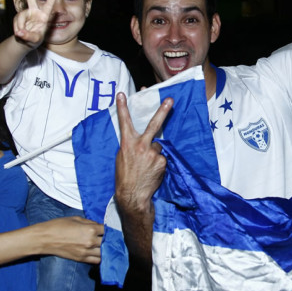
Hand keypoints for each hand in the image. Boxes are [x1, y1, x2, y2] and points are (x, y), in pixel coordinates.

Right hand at [13, 0, 56, 48]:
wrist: (26, 41)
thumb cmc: (35, 39)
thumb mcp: (34, 40)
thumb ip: (28, 36)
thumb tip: (19, 33)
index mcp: (43, 16)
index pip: (48, 6)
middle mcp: (34, 12)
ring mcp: (26, 13)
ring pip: (20, 17)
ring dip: (20, 27)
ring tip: (22, 34)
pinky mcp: (19, 16)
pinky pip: (16, 21)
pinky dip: (16, 28)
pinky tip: (19, 32)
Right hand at [39, 216, 103, 263]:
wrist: (45, 238)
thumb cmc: (59, 225)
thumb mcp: (76, 218)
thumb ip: (89, 222)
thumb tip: (97, 225)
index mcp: (90, 229)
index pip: (106, 230)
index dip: (106, 228)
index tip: (105, 228)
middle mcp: (90, 242)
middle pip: (107, 241)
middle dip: (107, 238)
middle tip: (104, 236)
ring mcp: (86, 252)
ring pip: (103, 253)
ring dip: (104, 248)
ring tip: (101, 245)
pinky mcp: (81, 259)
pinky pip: (96, 261)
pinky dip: (99, 257)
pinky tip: (97, 252)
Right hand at [114, 92, 173, 215]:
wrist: (133, 196)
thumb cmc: (125, 176)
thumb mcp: (121, 157)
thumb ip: (130, 145)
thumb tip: (140, 139)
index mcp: (127, 143)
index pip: (125, 122)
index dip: (123, 107)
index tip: (122, 94)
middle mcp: (141, 146)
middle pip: (154, 124)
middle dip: (163, 111)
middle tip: (170, 100)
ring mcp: (153, 153)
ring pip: (158, 146)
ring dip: (154, 153)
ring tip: (146, 166)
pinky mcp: (162, 162)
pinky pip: (161, 157)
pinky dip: (158, 162)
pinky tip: (151, 171)